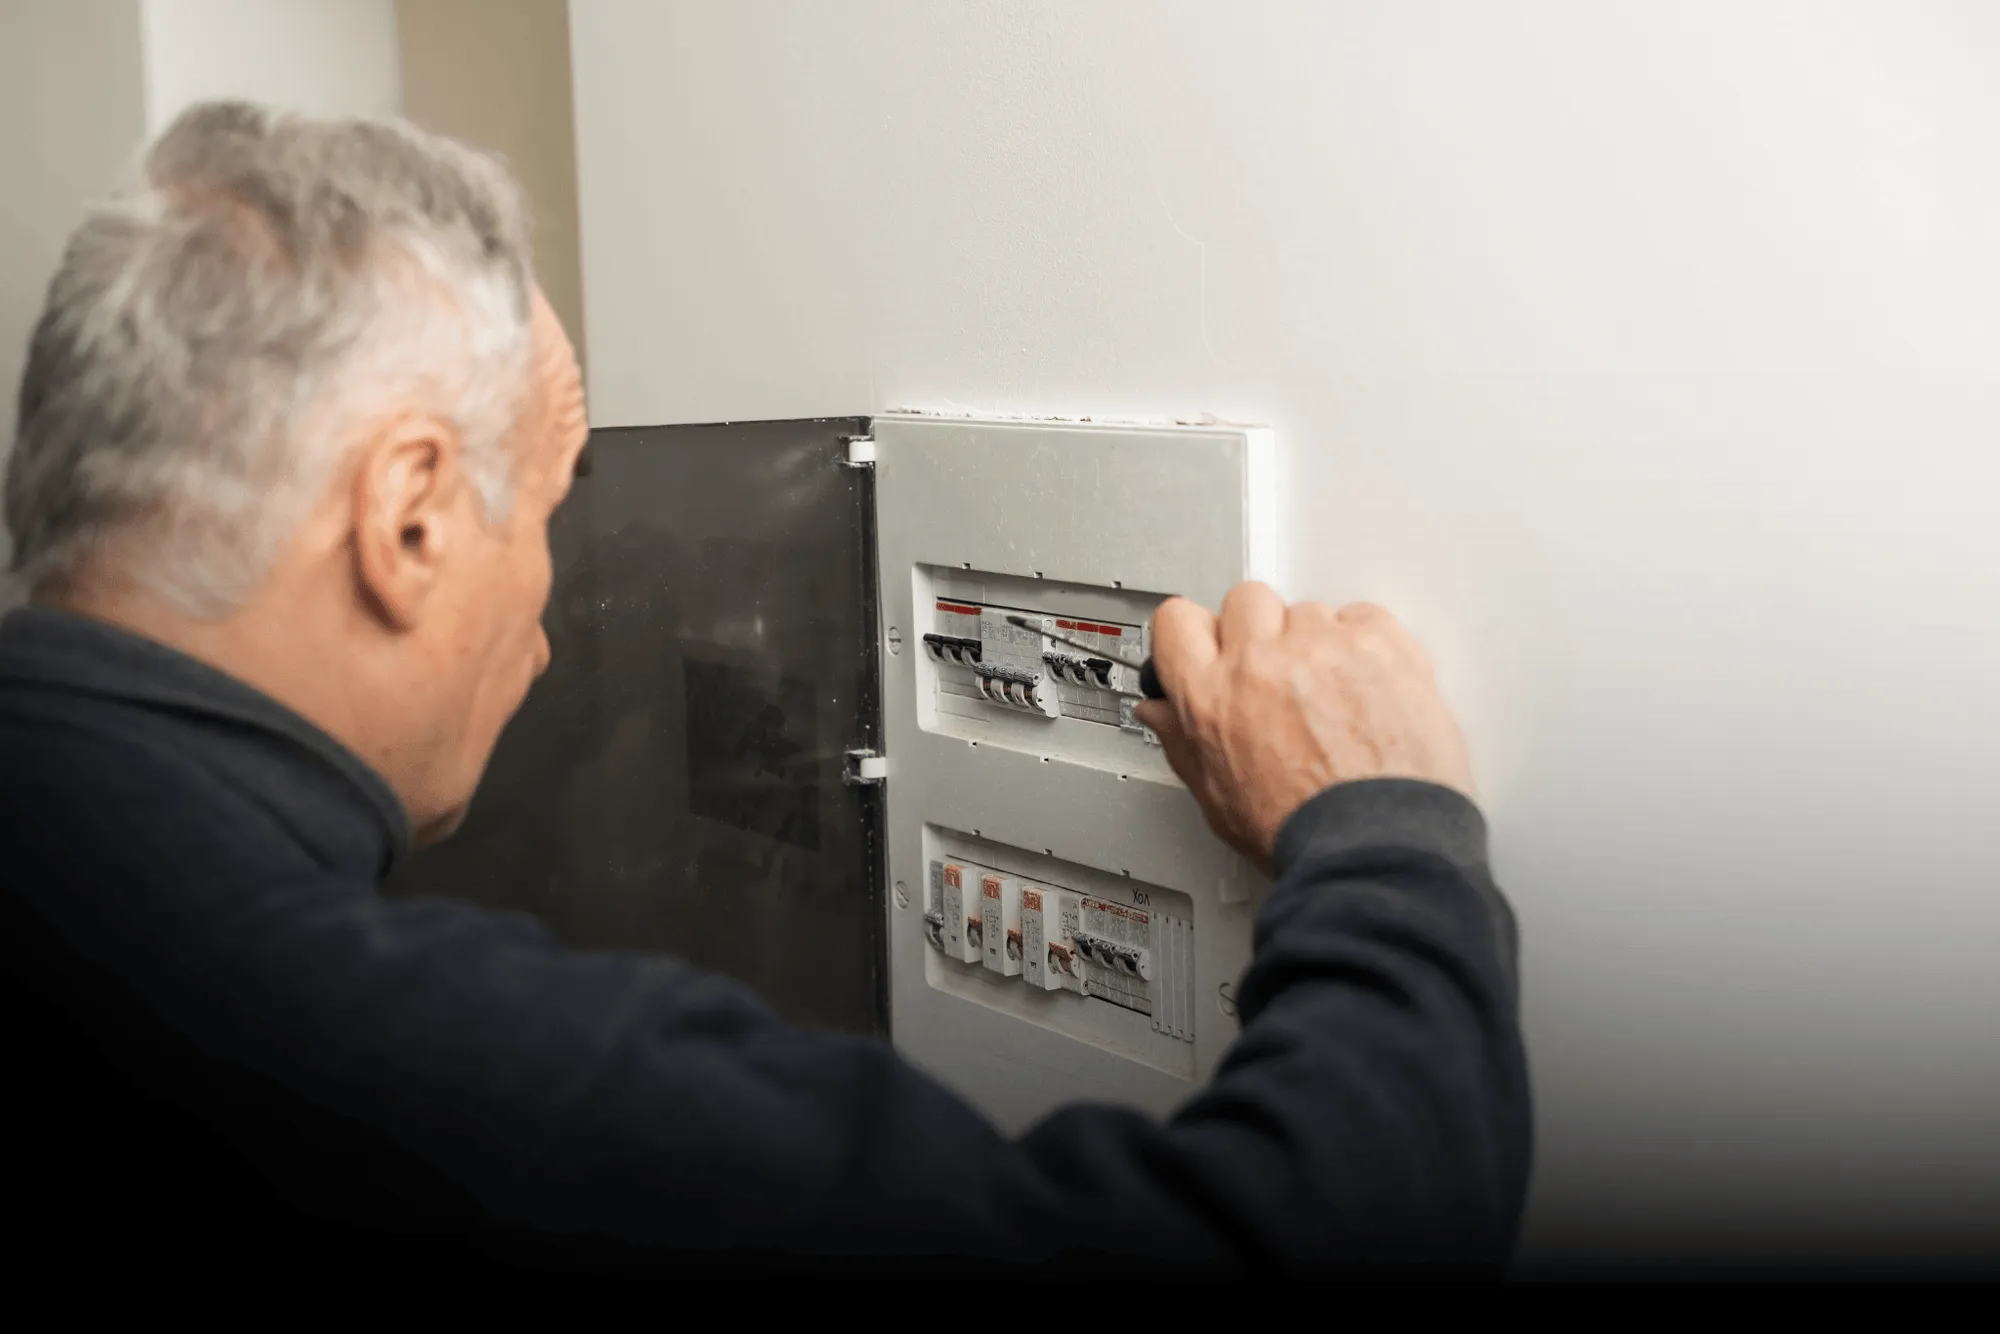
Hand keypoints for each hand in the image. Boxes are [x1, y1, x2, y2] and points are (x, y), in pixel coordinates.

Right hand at [1134, 584, 1474, 873]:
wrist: (1376, 846)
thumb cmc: (1302, 832)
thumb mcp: (1216, 798)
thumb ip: (1182, 743)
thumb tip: (1160, 714)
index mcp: (1210, 696)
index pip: (1177, 621)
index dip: (1194, 633)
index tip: (1210, 644)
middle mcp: (1260, 661)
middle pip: (1246, 601)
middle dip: (1259, 631)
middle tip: (1279, 674)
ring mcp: (1321, 648)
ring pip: (1307, 609)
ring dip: (1316, 641)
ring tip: (1334, 694)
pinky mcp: (1377, 645)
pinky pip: (1363, 616)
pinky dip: (1366, 643)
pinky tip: (1368, 685)